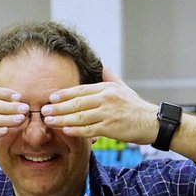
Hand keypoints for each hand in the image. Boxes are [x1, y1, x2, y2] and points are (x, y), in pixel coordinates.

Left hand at [40, 66, 156, 143]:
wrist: (152, 122)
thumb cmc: (135, 107)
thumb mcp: (123, 88)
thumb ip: (110, 77)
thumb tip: (103, 66)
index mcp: (106, 88)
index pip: (80, 90)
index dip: (64, 94)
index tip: (50, 97)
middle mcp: (106, 99)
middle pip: (76, 103)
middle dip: (58, 107)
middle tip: (43, 111)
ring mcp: (108, 113)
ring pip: (80, 116)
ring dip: (62, 119)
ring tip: (49, 121)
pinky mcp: (111, 128)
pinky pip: (89, 129)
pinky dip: (76, 130)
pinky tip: (65, 130)